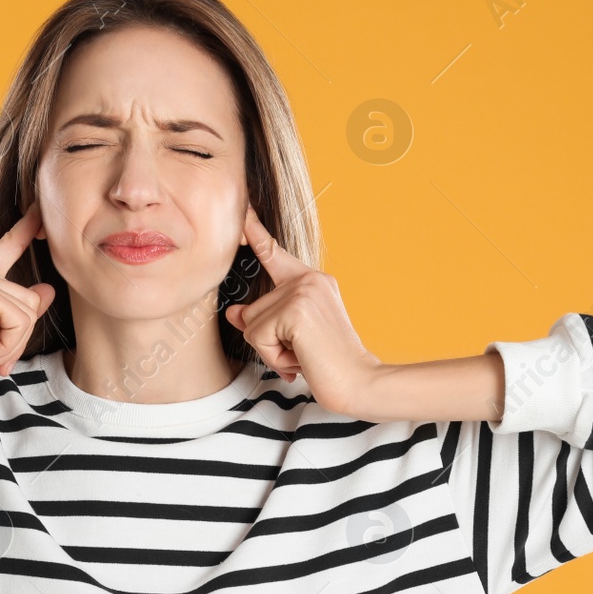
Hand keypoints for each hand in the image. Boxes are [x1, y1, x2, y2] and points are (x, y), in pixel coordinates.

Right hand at [0, 201, 55, 405]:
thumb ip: (20, 311)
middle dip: (17, 336)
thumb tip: (47, 290)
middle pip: (28, 298)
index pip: (5, 248)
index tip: (40, 210)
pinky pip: (20, 321)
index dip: (26, 229)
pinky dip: (7, 346)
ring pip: (28, 311)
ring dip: (11, 344)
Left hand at [223, 204, 382, 414]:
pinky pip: (258, 337)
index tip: (243, 211)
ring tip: (303, 356)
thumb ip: (264, 320)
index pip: (275, 254)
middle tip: (302, 352)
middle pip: (253, 310)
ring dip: (271, 352)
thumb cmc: (329, 365)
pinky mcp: (295, 309)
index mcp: (313, 282)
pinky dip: (274, 357)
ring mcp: (302, 292)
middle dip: (268, 341)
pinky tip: (300, 360)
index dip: (255, 232)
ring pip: (252, 325)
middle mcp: (309, 279)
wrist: (358, 382)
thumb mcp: (291, 338)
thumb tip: (234, 313)